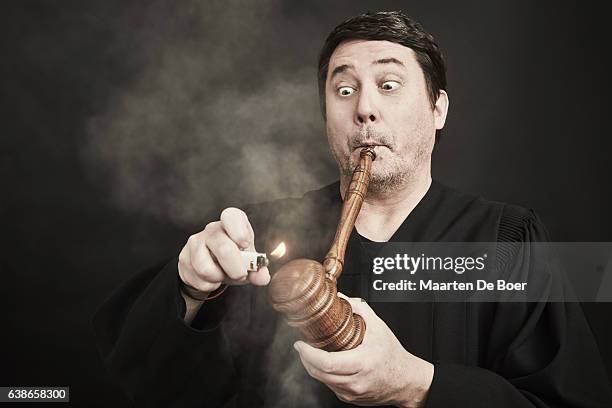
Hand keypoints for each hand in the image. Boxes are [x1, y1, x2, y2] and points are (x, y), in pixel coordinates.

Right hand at [178, 207, 269, 296]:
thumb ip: (258, 270)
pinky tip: (212, 278)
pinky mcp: (184, 258)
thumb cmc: (233, 258)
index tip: (244, 244)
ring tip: (223, 275)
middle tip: (241, 275)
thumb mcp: (248, 262)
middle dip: (236, 269)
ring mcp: (195, 242)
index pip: (231, 216)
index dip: (239, 230)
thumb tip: (262, 277)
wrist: (210, 267)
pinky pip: (199, 279)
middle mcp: (212, 229)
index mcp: (231, 223)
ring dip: (219, 278)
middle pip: (223, 249)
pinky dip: (210, 285)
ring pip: (206, 268)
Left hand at [293, 294, 433, 406]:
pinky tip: (325, 364)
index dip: (308, 354)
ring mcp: (351, 393)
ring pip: (322, 381)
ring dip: (313, 367)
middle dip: (305, 358)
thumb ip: (359, 309)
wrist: (406, 381)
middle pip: (319, 373)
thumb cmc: (393, 356)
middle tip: (302, 346)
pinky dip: (324, 375)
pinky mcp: (349, 398)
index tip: (300, 343)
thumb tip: (342, 298)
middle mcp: (355, 382)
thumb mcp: (379, 328)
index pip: (326, 363)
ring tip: (311, 353)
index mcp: (362, 363)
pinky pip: (330, 386)